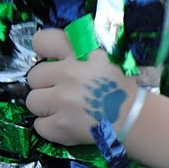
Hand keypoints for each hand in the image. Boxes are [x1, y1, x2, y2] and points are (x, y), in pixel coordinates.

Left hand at [26, 29, 138, 144]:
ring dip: (46, 106)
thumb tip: (52, 54)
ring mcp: (63, 101)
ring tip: (65, 109)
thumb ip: (81, 51)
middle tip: (64, 91)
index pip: (43, 41)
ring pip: (32, 101)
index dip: (42, 50)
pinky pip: (39, 126)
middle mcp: (69, 73)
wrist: (136, 118)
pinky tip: (67, 124)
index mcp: (81, 53)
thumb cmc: (121, 87)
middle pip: (34, 76)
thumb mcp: (106, 57)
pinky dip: (51, 127)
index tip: (50, 60)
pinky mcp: (61, 126)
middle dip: (46, 84)